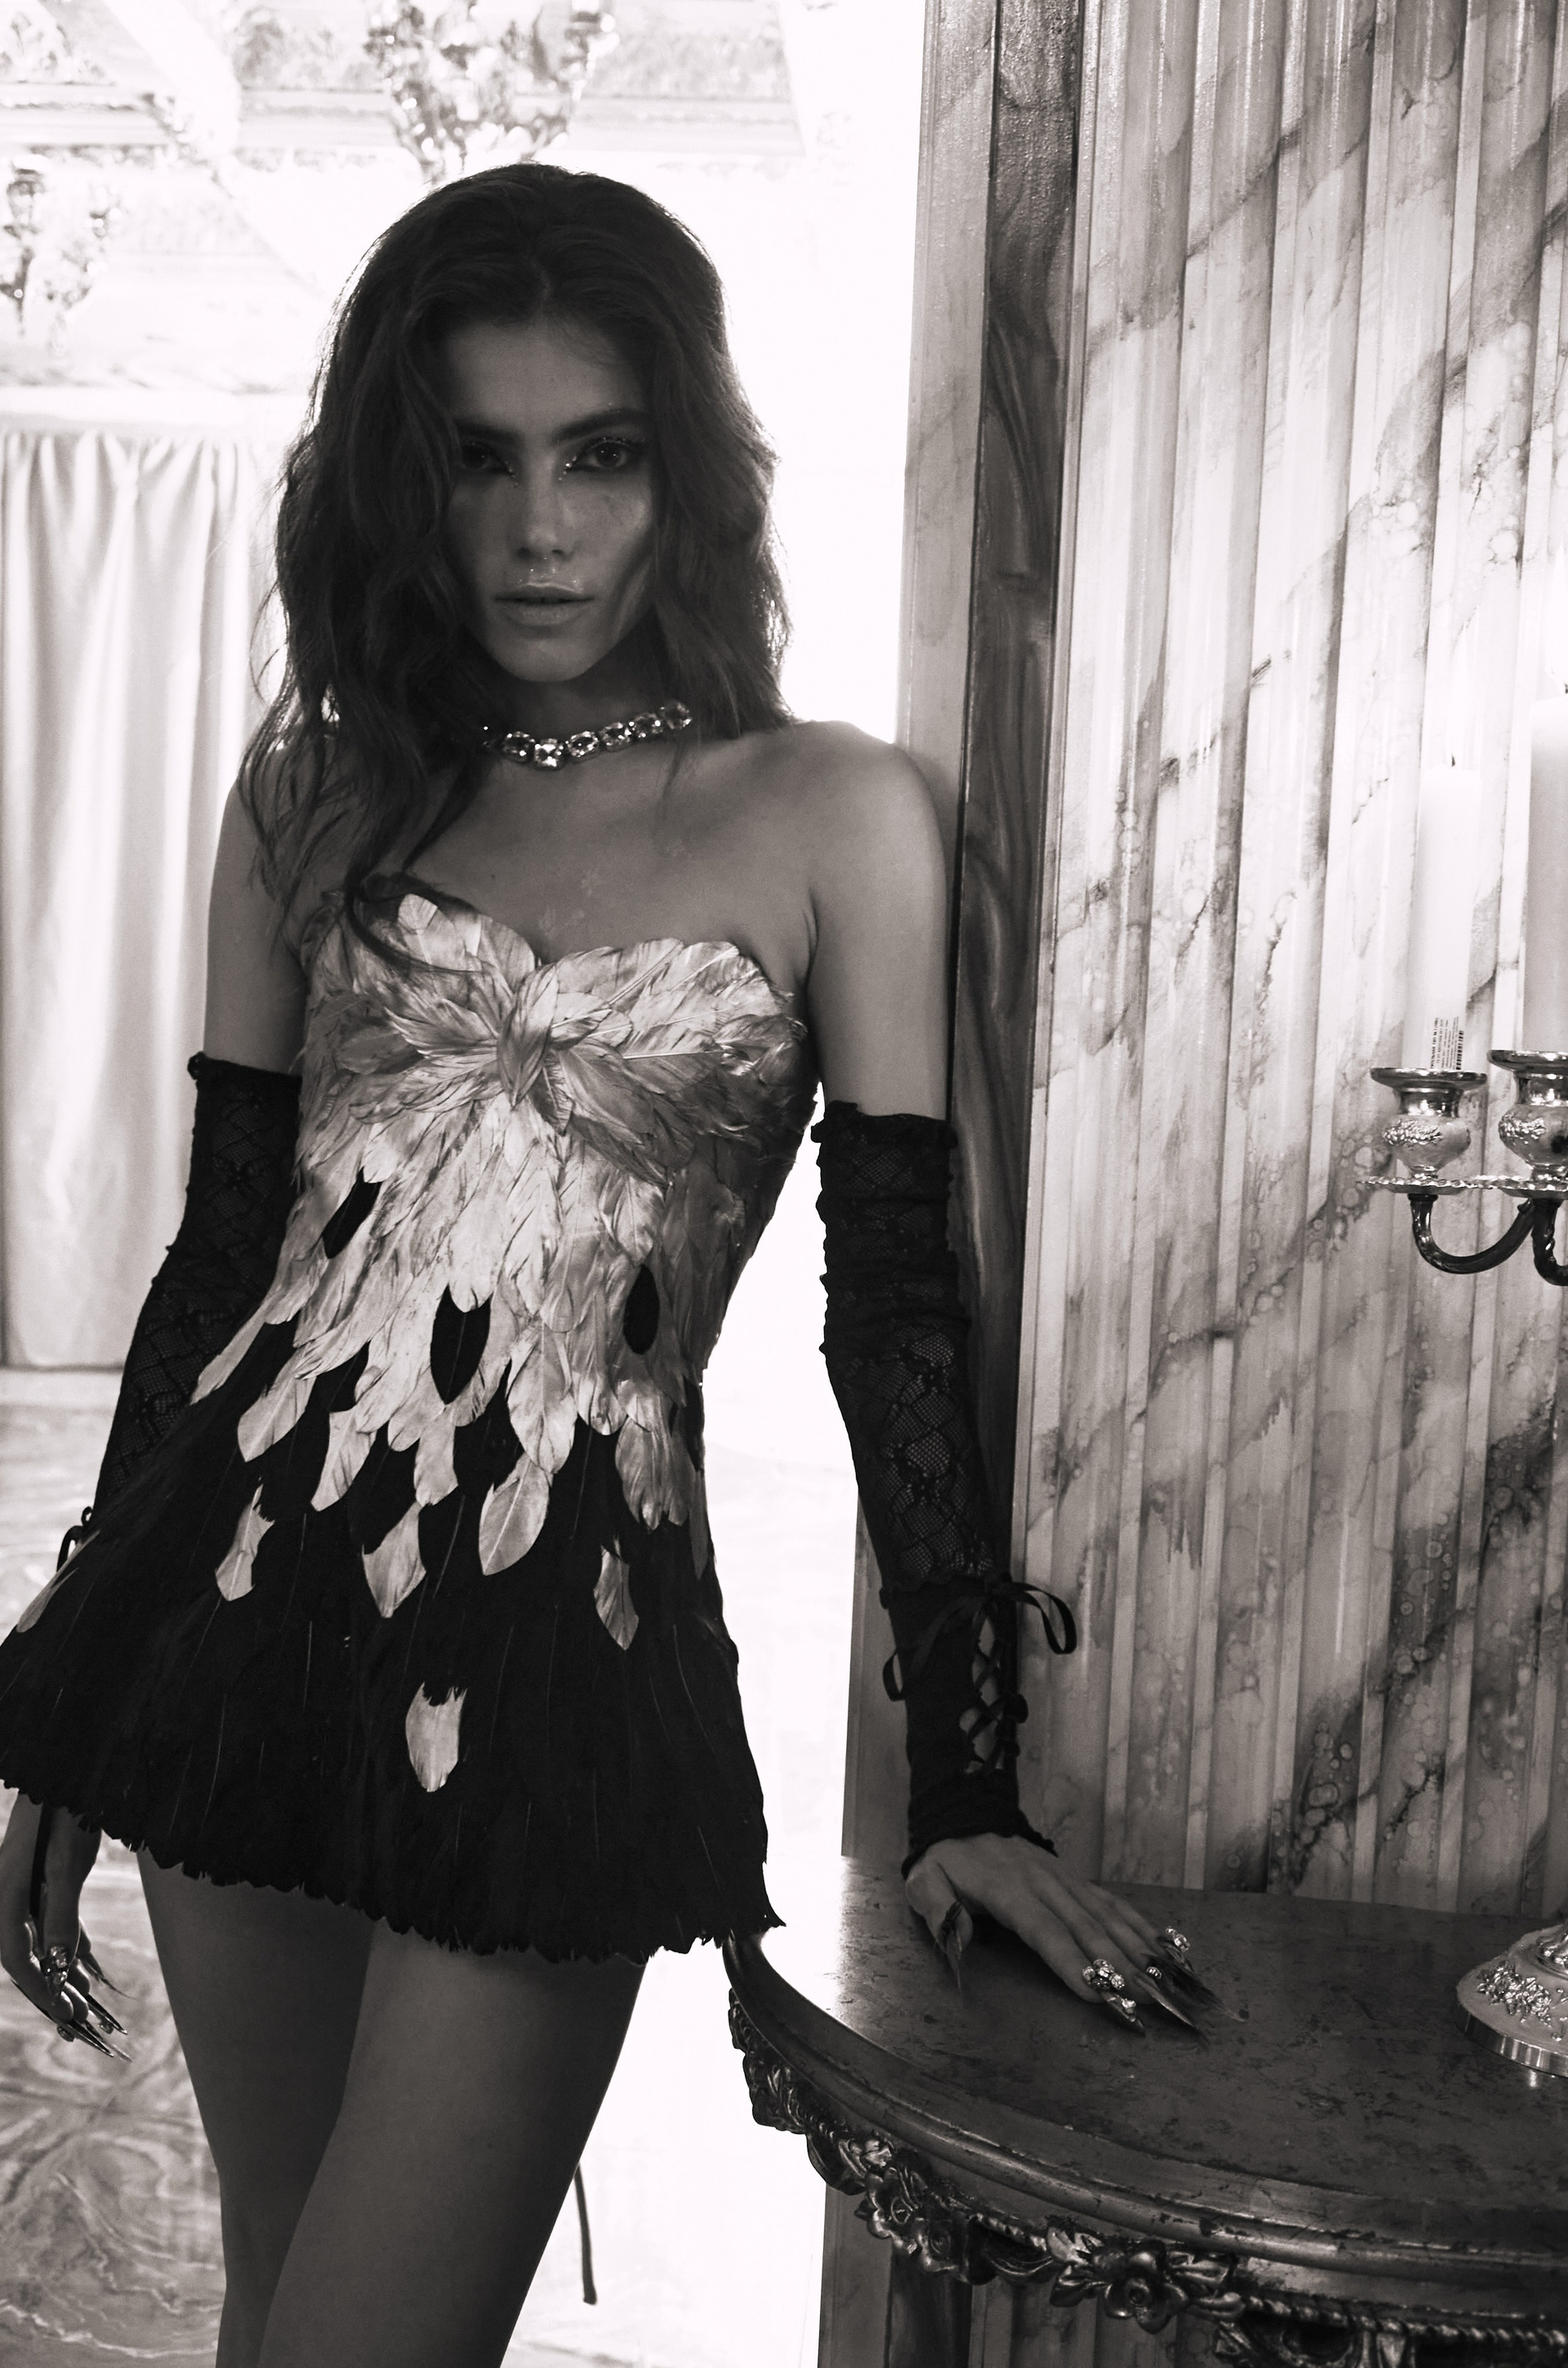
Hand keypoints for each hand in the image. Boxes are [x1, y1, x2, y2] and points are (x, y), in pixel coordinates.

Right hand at [0, 1791, 123, 2047]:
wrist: (70, 1764)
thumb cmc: (67, 1807)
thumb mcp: (68, 1860)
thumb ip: (60, 1911)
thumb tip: (60, 1965)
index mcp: (6, 1893)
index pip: (18, 1957)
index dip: (41, 1991)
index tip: (66, 2019)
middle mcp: (10, 1895)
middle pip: (27, 1957)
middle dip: (52, 1993)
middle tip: (79, 2029)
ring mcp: (27, 1888)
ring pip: (42, 1944)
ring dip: (64, 1975)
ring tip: (89, 2008)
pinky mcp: (46, 1880)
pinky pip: (55, 1924)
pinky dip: (72, 1948)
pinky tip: (89, 1971)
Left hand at [905, 1832, 1176, 2027]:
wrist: (965, 1816)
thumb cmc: (946, 1862)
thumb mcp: (925, 1882)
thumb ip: (938, 1909)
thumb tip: (964, 1935)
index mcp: (1008, 1889)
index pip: (1044, 1930)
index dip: (1071, 1962)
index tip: (1095, 1994)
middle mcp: (1044, 1884)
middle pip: (1085, 1928)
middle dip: (1117, 1966)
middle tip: (1145, 2000)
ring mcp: (1064, 1880)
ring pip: (1106, 1916)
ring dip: (1136, 1949)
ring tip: (1163, 1981)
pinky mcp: (1076, 1879)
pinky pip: (1112, 1903)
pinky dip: (1139, 1925)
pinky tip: (1163, 1948)